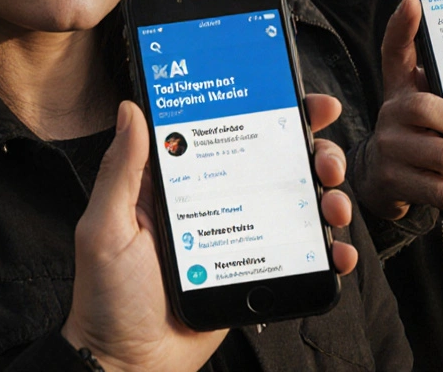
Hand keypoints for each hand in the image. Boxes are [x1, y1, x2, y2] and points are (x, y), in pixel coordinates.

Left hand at [61, 95, 355, 371]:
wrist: (130, 365)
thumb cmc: (108, 297)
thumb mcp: (106, 227)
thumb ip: (122, 170)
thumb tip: (132, 108)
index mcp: (175, 182)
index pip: (224, 130)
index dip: (264, 109)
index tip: (298, 97)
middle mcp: (212, 200)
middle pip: (272, 161)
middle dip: (310, 149)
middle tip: (324, 157)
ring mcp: (237, 236)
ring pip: (295, 202)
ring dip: (326, 194)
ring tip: (333, 203)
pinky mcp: (255, 272)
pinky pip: (300, 254)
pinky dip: (327, 248)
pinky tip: (336, 249)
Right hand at [358, 0, 442, 226]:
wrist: (383, 179)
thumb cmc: (430, 131)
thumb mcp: (442, 99)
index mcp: (404, 86)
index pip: (396, 50)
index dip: (403, 26)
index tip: (413, 2)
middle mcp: (392, 111)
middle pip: (426, 107)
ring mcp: (390, 146)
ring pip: (439, 154)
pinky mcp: (393, 180)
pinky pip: (437, 192)